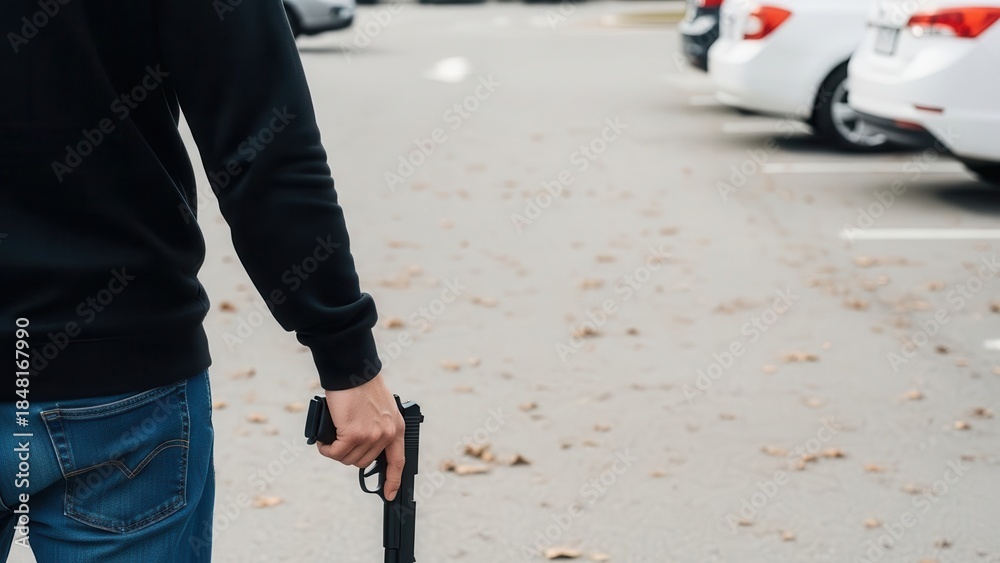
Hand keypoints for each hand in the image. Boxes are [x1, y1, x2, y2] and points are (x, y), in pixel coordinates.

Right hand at [315, 373, 405, 500]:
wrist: (352, 371)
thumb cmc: (362, 386)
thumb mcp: (381, 408)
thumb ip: (378, 427)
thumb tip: (362, 446)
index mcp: (397, 428)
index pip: (398, 462)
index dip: (393, 480)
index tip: (389, 493)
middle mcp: (387, 434)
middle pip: (363, 462)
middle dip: (348, 455)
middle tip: (339, 442)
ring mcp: (371, 436)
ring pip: (347, 459)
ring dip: (335, 452)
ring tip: (330, 438)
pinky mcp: (354, 434)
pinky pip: (335, 452)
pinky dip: (326, 448)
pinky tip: (323, 440)